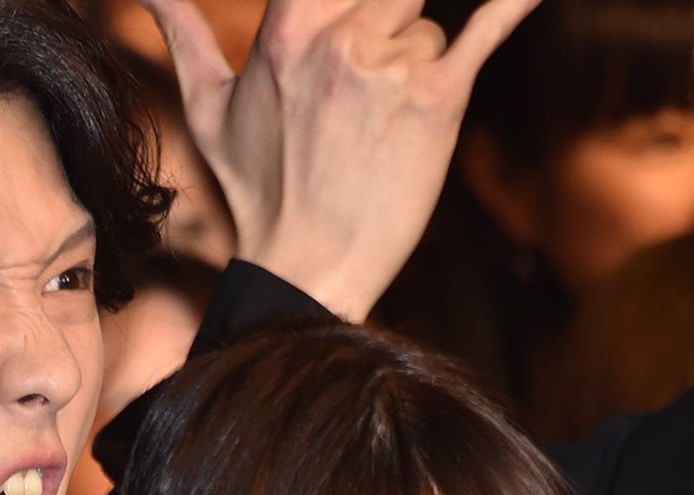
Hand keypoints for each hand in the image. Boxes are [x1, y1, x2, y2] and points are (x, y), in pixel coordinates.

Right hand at [143, 0, 539, 320]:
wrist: (307, 269)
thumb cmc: (256, 190)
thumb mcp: (208, 107)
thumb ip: (181, 32)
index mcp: (284, 33)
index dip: (352, 6)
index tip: (347, 28)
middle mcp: (337, 41)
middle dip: (382, 32)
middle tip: (360, 100)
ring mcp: (389, 68)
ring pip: (426, 28)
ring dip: (415, 68)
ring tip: (379, 132)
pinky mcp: (439, 99)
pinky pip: (487, 27)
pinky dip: (512, 3)